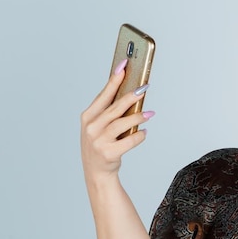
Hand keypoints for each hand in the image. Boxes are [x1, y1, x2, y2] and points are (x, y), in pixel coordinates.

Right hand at [80, 60, 153, 178]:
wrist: (96, 173)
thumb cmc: (100, 145)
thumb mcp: (99, 126)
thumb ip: (110, 111)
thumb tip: (131, 93)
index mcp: (87, 117)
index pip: (103, 94)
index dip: (114, 79)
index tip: (124, 65)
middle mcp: (91, 127)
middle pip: (114, 107)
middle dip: (131, 96)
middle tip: (144, 88)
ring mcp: (98, 141)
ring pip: (122, 123)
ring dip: (138, 117)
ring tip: (150, 113)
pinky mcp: (108, 153)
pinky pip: (129, 141)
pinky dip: (139, 136)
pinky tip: (145, 132)